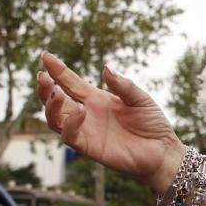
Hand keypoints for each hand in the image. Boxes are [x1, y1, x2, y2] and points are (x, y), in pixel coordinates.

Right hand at [37, 53, 183, 192]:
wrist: (163, 150)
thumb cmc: (152, 123)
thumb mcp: (140, 99)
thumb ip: (123, 85)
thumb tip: (106, 68)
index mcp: (96, 99)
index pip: (70, 82)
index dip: (58, 70)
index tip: (46, 55)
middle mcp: (86, 114)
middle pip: (55, 101)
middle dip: (45, 89)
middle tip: (43, 76)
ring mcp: (86, 131)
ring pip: (55, 120)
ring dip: (51, 106)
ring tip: (55, 93)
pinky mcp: (90, 148)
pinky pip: (71, 137)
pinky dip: (71, 124)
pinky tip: (80, 111)